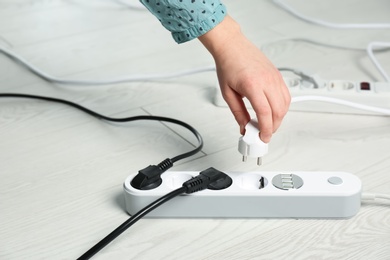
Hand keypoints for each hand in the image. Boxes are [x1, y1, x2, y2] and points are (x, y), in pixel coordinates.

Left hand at [199, 16, 290, 142]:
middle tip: (263, 133)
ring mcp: (275, 77)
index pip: (265, 114)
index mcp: (253, 85)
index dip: (265, 129)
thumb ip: (238, 113)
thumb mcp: (228, 93)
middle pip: (278, 112)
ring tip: (267, 124)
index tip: (262, 137)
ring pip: (285, 105)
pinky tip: (273, 112)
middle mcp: (267, 81)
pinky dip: (282, 107)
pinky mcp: (278, 76)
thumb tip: (244, 127)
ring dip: (279, 118)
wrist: (232, 46)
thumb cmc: (228, 65)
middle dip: (273, 127)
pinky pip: (286, 95)